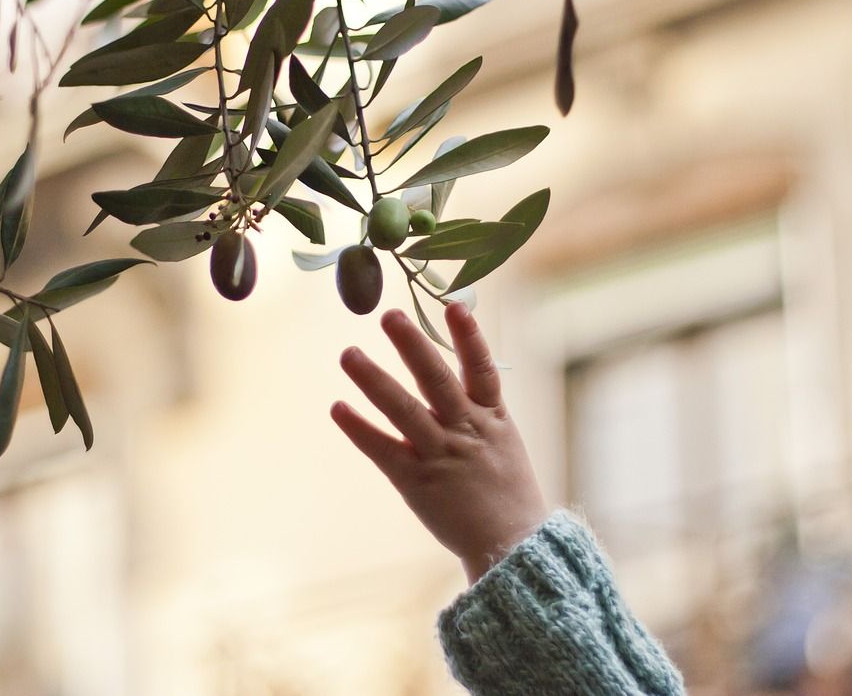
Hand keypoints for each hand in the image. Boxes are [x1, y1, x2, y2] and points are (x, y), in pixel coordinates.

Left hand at [331, 303, 549, 584]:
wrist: (514, 547)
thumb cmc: (506, 490)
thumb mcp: (504, 441)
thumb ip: (479, 406)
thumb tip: (455, 366)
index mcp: (494, 418)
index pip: (482, 369)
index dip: (468, 337)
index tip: (453, 305)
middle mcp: (467, 432)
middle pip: (437, 380)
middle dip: (413, 346)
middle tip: (389, 315)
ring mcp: (441, 456)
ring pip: (405, 410)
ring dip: (374, 380)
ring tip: (348, 353)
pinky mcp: (418, 482)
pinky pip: (384, 450)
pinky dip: (360, 429)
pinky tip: (338, 408)